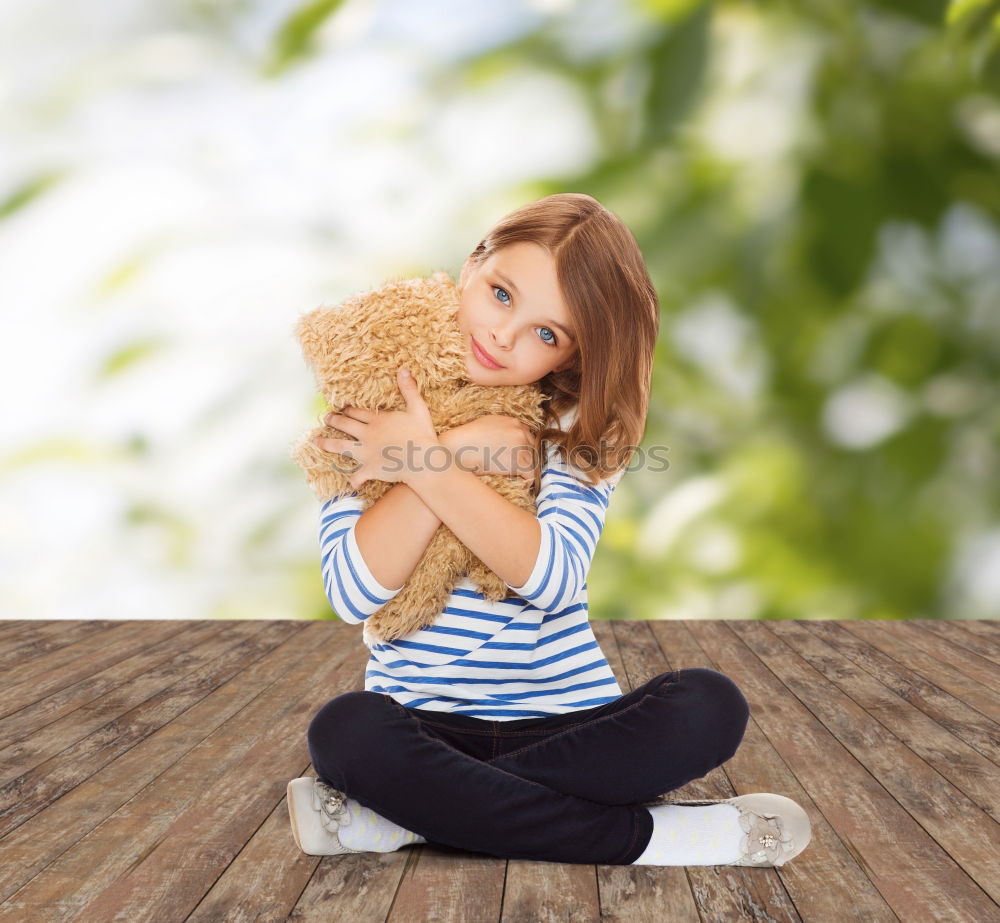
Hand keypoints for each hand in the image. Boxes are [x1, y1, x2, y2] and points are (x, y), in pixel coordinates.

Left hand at [311, 368, 441, 489]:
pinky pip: (357, 476)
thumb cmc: (422, 434)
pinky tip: (351, 484)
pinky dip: (354, 480)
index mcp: (377, 420)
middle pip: (345, 425)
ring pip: (341, 447)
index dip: (347, 409)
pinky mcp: (370, 469)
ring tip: (316, 442)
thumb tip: (404, 370)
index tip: (340, 408)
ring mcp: (365, 452)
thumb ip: (409, 389)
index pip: (357, 412)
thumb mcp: (417, 408)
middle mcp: (367, 434)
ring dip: (327, 444)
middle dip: (334, 421)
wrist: (421, 458)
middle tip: (325, 419)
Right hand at [440, 415, 538, 482]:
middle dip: (525, 457)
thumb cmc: (467, 439)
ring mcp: (521, 447)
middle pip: (532, 448)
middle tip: (517, 468)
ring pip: (533, 461)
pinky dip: (529, 481)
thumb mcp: (487, 424)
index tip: (518, 456)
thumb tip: (504, 438)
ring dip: (526, 469)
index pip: (527, 435)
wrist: (460, 448)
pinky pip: (531, 474)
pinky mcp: (519, 462)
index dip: (523, 447)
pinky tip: (523, 484)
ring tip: (519, 477)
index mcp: (513, 422)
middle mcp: (520, 432)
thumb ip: (501, 428)